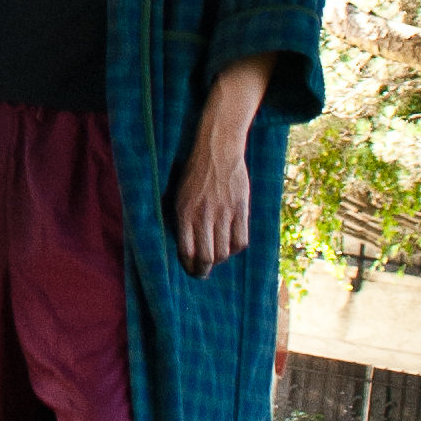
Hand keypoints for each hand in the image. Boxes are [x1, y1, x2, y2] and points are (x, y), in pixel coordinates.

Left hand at [173, 68, 268, 273]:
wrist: (218, 148)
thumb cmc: (194, 170)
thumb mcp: (179, 192)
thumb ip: (183, 217)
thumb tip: (184, 242)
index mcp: (184, 212)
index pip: (187, 251)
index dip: (189, 266)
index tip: (191, 270)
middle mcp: (203, 216)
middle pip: (207, 257)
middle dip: (204, 270)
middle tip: (203, 272)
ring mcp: (224, 214)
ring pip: (224, 252)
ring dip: (220, 260)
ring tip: (217, 258)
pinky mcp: (241, 209)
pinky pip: (241, 240)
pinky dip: (236, 248)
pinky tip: (231, 245)